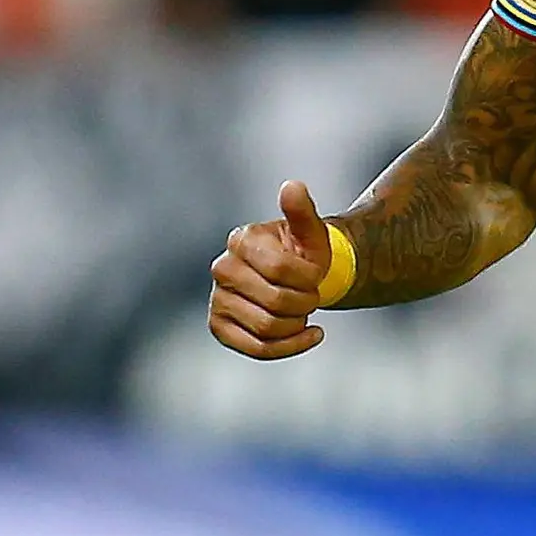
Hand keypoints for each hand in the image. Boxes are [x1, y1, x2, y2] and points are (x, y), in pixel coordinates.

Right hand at [209, 180, 337, 359]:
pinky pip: (257, 348)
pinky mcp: (219, 327)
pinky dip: (291, 346)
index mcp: (241, 241)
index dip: (308, 278)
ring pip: (267, 328)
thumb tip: (293, 187)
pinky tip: (312, 334)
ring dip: (298, 324)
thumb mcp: (310, 231)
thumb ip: (302, 211)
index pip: (278, 268)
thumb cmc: (304, 253)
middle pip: (275, 302)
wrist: (296, 279)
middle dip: (305, 302)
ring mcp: (218, 299)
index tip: (317, 276)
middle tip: (312, 296)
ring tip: (304, 311)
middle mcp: (222, 269)